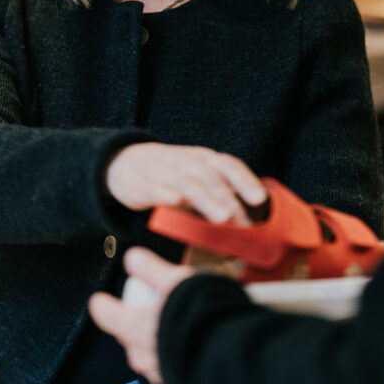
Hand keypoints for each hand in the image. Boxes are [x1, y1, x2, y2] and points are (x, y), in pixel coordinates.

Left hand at [88, 247, 193, 383]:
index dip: (104, 307)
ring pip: (151, 361)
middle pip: (130, 343)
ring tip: (168, 335)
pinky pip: (175, 373)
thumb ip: (152, 270)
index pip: (110, 317)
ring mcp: (166, 376)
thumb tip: (132, 258)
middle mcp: (147, 356)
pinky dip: (178, 361)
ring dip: (154, 349)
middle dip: (131, 331)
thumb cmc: (203, 317)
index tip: (98, 302)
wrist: (235, 359)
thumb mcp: (176, 282)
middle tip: (138, 318)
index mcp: (139, 328)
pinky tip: (192, 352)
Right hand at [105, 142, 266, 224]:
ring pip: (190, 184)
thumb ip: (217, 194)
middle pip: (212, 178)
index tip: (260, 200)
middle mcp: (187, 162)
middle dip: (231, 200)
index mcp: (203, 159)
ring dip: (208, 201)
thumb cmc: (169, 174)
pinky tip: (179, 205)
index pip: (228, 165)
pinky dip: (170, 196)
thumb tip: (246, 223)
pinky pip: (159, 189)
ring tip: (223, 219)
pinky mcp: (146, 185)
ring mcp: (166, 172)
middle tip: (245, 225)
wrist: (123, 162)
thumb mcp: (194, 175)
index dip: (245, 180)